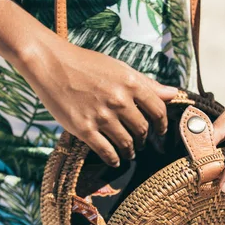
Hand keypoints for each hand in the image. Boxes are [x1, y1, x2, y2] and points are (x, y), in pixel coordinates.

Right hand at [18, 35, 177, 166]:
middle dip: (143, 139)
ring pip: (126, 143)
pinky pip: (105, 151)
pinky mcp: (84, 128)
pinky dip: (113, 159)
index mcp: (131, 83)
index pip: (158, 110)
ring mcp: (101, 116)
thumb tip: (173, 93)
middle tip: (140, 142)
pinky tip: (115, 160)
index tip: (160, 130)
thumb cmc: (86, 64)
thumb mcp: (119, 68)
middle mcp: (118, 100)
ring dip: (130, 151)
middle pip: (142, 130)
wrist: (51, 64)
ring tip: (129, 152)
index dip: (162, 124)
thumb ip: (147, 84)